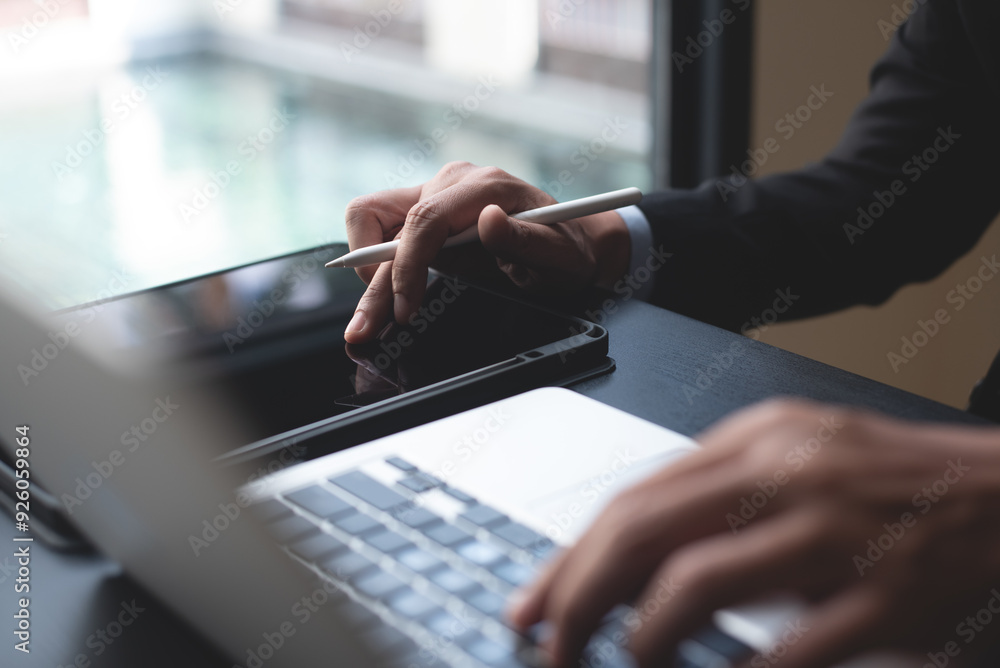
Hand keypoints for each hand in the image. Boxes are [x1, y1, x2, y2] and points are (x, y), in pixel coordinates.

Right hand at [343, 161, 628, 342]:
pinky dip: (378, 266)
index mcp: (484, 186)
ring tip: (369, 321)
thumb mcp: (558, 254)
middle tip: (364, 330)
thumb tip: (489, 221)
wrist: (571, 242)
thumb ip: (524, 240)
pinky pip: (384, 230)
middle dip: (374, 282)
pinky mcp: (426, 212)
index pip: (425, 219)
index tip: (407, 309)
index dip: (408, 266)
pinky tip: (385, 300)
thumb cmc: (566, 250)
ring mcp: (435, 194)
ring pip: (376, 225)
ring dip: (368, 275)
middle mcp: (452, 183)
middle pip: (389, 224)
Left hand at [507, 399, 999, 666]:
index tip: (536, 600)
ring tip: (626, 660)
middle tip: (551, 641)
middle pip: (644, 532)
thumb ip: (720, 495)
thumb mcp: (798, 459)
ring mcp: (835, 531)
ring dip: (642, 636)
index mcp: (760, 439)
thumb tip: (634, 551)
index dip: (572, 556)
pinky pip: (791, 647)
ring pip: (695, 582)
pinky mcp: (887, 593)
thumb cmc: (899, 482)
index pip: (635, 497)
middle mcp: (787, 472)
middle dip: (580, 595)